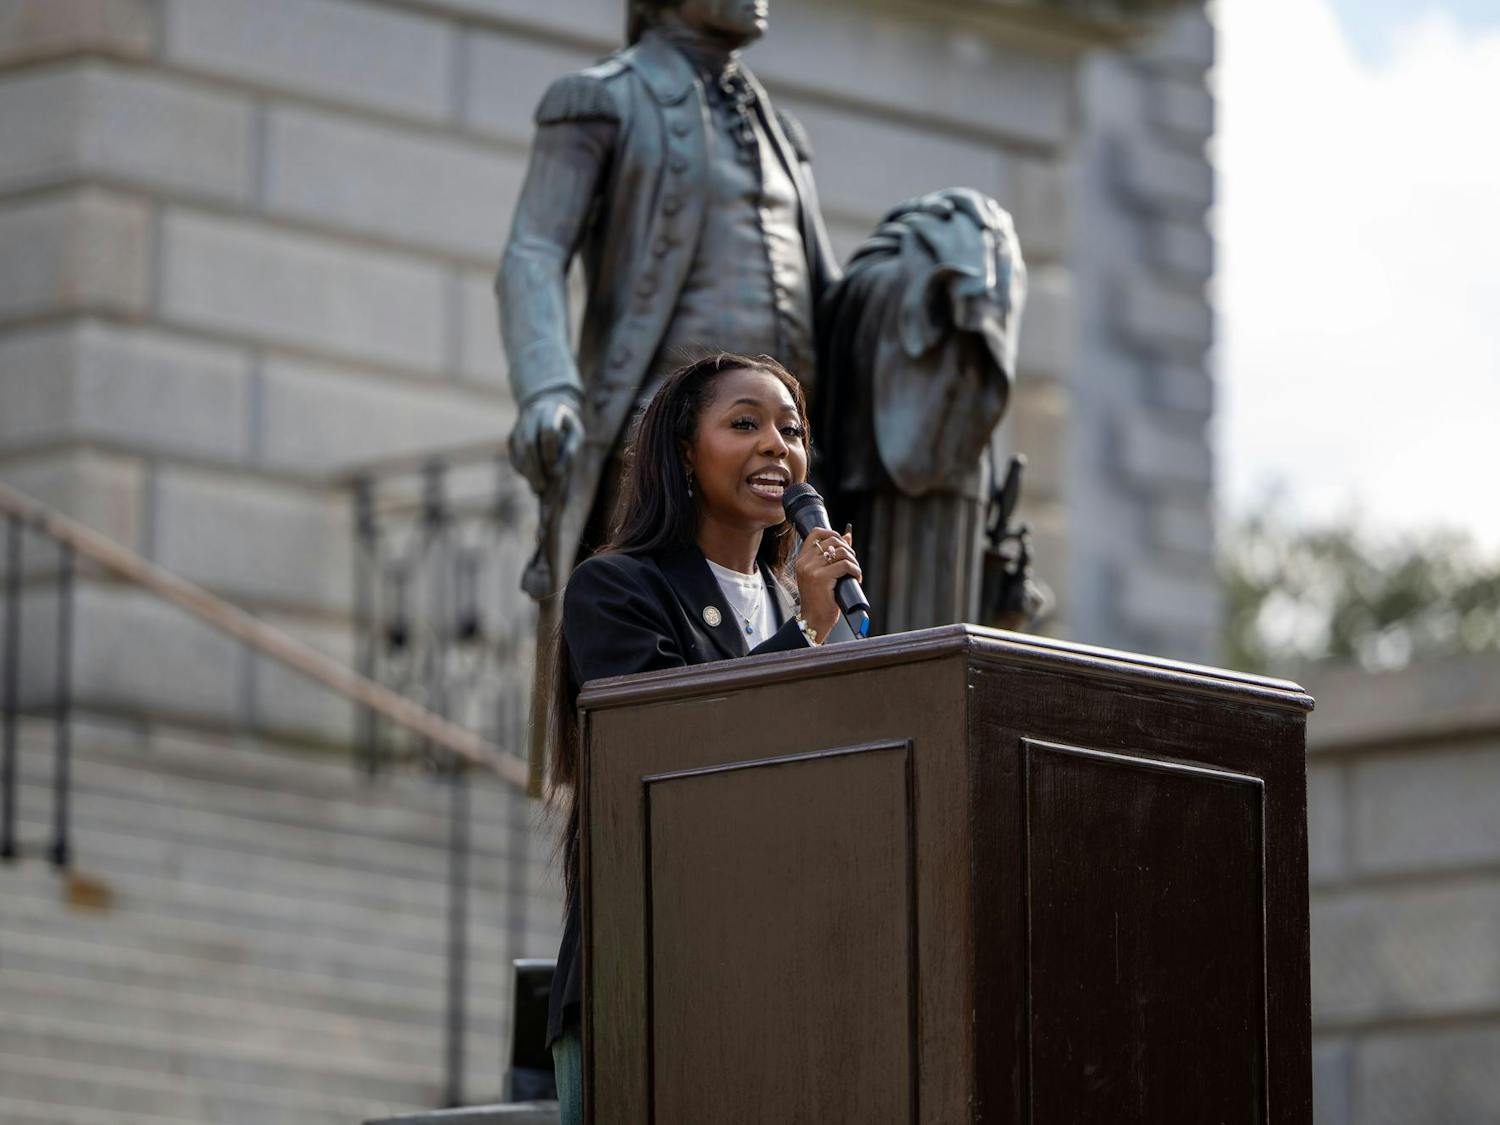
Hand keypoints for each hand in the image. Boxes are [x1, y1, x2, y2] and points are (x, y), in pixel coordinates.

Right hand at [509, 390, 583, 492]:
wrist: (548, 408)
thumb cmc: (566, 426)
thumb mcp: (575, 434)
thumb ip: (571, 450)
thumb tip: (558, 471)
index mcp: (550, 411)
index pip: (548, 430)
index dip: (550, 451)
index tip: (554, 468)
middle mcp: (531, 416)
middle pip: (529, 442)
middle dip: (535, 467)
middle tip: (542, 487)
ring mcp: (519, 426)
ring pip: (518, 450)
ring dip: (527, 471)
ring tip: (537, 488)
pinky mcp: (512, 437)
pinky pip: (513, 454)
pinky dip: (521, 469)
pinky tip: (530, 478)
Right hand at [794, 527, 859, 642]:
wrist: (813, 621)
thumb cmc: (819, 600)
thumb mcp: (822, 575)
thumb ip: (832, 556)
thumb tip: (848, 536)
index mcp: (802, 560)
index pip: (815, 533)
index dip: (833, 533)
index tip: (843, 543)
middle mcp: (804, 562)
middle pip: (832, 540)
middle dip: (848, 549)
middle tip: (852, 563)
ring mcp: (811, 570)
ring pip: (841, 552)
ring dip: (853, 561)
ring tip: (855, 572)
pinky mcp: (821, 578)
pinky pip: (845, 565)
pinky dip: (855, 570)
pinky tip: (856, 578)